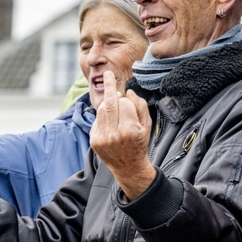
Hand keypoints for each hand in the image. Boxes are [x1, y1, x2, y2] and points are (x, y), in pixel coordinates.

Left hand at [90, 71, 155, 200]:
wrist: (128, 167)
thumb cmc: (140, 143)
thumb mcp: (147, 125)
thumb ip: (140, 106)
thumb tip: (128, 92)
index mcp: (130, 129)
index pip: (124, 103)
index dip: (125, 100)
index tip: (124, 94)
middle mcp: (115, 134)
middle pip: (109, 103)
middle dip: (108, 87)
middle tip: (108, 74)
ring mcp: (102, 138)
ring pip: (101, 111)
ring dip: (107, 105)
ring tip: (114, 106)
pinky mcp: (94, 141)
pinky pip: (97, 121)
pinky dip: (103, 117)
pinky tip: (110, 123)